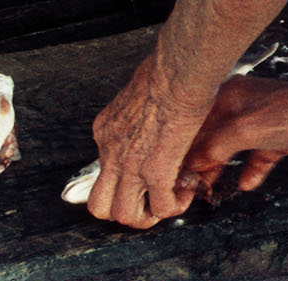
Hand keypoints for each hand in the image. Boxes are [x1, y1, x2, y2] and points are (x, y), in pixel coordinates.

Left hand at [87, 54, 213, 228]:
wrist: (176, 73)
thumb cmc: (164, 71)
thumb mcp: (137, 89)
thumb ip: (139, 105)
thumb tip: (153, 102)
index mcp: (106, 129)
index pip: (104, 168)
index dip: (127, 177)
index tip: (148, 171)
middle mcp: (110, 150)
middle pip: (100, 204)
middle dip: (125, 210)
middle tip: (148, 202)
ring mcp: (129, 164)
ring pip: (123, 215)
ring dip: (147, 216)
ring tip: (167, 203)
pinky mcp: (155, 171)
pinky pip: (162, 208)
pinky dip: (175, 206)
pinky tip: (187, 191)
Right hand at [179, 75, 287, 194]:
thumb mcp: (245, 130)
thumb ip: (215, 147)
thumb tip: (193, 164)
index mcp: (227, 96)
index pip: (194, 123)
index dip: (182, 145)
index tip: (173, 168)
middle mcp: (240, 107)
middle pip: (211, 137)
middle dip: (199, 161)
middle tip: (188, 184)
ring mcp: (259, 123)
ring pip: (231, 149)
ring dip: (220, 169)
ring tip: (208, 189)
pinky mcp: (277, 138)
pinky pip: (256, 157)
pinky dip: (250, 171)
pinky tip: (246, 183)